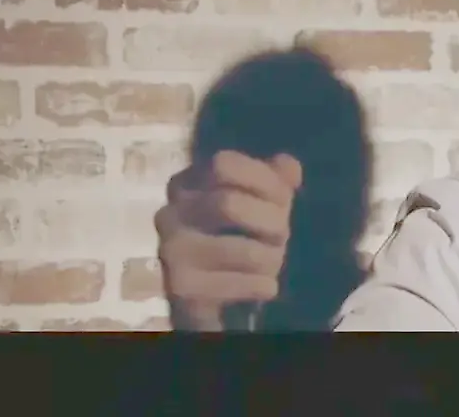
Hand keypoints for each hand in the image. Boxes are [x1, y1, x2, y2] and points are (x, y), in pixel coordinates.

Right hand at [155, 151, 302, 330]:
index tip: (283, 198)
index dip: (262, 179)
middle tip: (282, 235)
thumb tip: (289, 166)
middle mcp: (169, 213)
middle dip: (270, 221)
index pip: (224, 164)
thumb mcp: (261, 200)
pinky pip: (238, 283)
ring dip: (271, 258)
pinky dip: (262, 285)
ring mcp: (171, 251)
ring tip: (274, 262)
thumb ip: (277, 178)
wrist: (213, 295)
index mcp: (186, 183)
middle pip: (228, 204)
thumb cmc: (241, 234)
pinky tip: (267, 286)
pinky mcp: (182, 287)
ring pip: (241, 250)